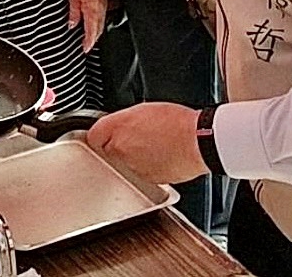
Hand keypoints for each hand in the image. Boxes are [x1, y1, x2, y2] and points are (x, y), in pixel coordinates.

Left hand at [69, 0, 107, 51]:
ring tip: (90, 37)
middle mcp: (100, 10)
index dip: (88, 43)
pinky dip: (98, 21)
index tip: (85, 49)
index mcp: (92, 12)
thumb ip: (74, 13)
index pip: (92, 33)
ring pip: (102, 22)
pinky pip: (102, 14)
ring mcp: (104, 3)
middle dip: (93, 39)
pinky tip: (94, 20)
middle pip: (99, 30)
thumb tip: (72, 25)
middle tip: (87, 46)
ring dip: (96, 31)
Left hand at [86, 103, 206, 184]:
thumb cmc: (177, 123)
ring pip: (123, 165)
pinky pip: (139, 174)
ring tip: (152, 147)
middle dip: (117, 147)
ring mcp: (132, 168)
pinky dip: (146, 168)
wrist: (198, 142)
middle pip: (107, 152)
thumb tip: (118, 127)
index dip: (100, 136)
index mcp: (117, 128)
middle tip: (135, 139)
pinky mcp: (147, 181)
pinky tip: (159, 158)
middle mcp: (120, 150)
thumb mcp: (143, 110)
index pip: (92, 136)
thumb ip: (123, 121)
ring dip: (132, 159)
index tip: (104, 136)